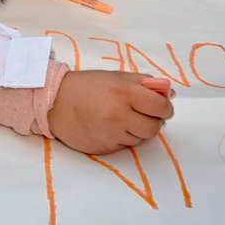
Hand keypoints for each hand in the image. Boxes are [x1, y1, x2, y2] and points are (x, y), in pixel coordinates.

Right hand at [47, 71, 174, 154]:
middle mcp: (118, 115)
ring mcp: (110, 134)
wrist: (55, 102)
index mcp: (123, 92)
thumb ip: (143, 82)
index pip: (160, 106)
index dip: (166, 108)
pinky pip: (124, 146)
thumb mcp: (115, 76)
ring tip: (123, 119)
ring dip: (137, 130)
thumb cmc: (86, 86)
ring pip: (140, 138)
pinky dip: (123, 137)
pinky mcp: (104, 148)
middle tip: (146, 115)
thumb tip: (169, 93)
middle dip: (154, 121)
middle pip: (153, 127)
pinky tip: (111, 127)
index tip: (163, 107)